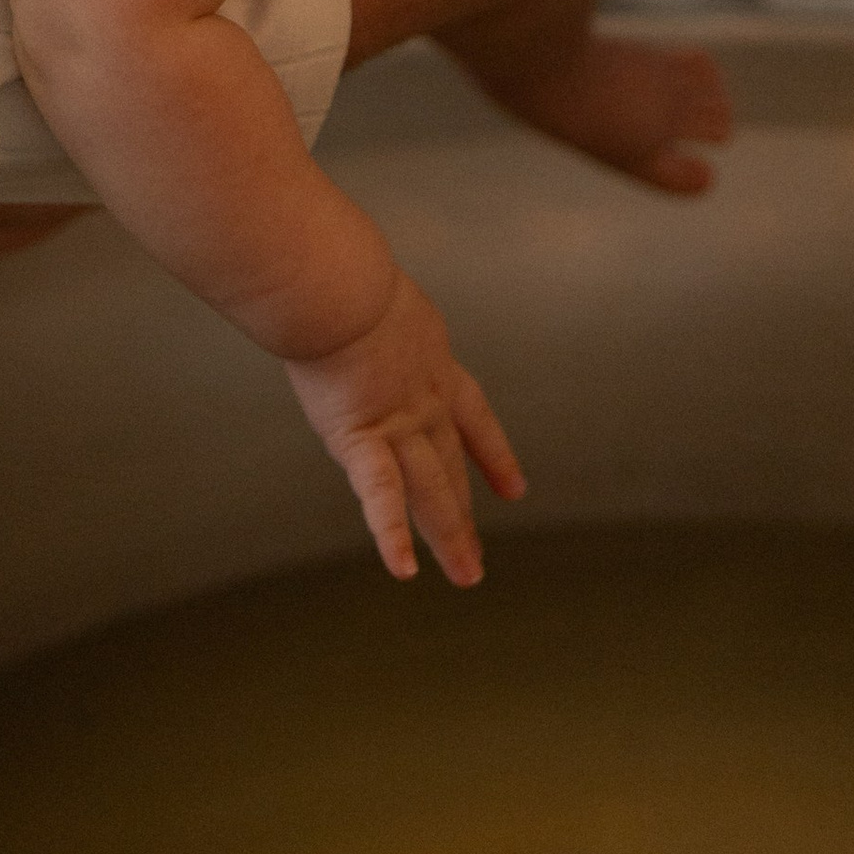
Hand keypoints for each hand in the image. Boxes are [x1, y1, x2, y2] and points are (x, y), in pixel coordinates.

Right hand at [285, 269, 525, 584]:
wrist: (340, 288)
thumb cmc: (340, 277)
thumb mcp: (374, 294)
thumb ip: (371, 314)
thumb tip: (345, 298)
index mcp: (432, 364)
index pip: (474, 417)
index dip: (493, 455)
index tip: (514, 489)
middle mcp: (425, 401)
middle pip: (451, 467)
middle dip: (464, 515)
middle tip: (476, 559)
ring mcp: (400, 424)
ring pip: (431, 490)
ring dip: (448, 536)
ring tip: (468, 576)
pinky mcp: (365, 440)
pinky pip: (381, 496)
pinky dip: (392, 535)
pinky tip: (405, 571)